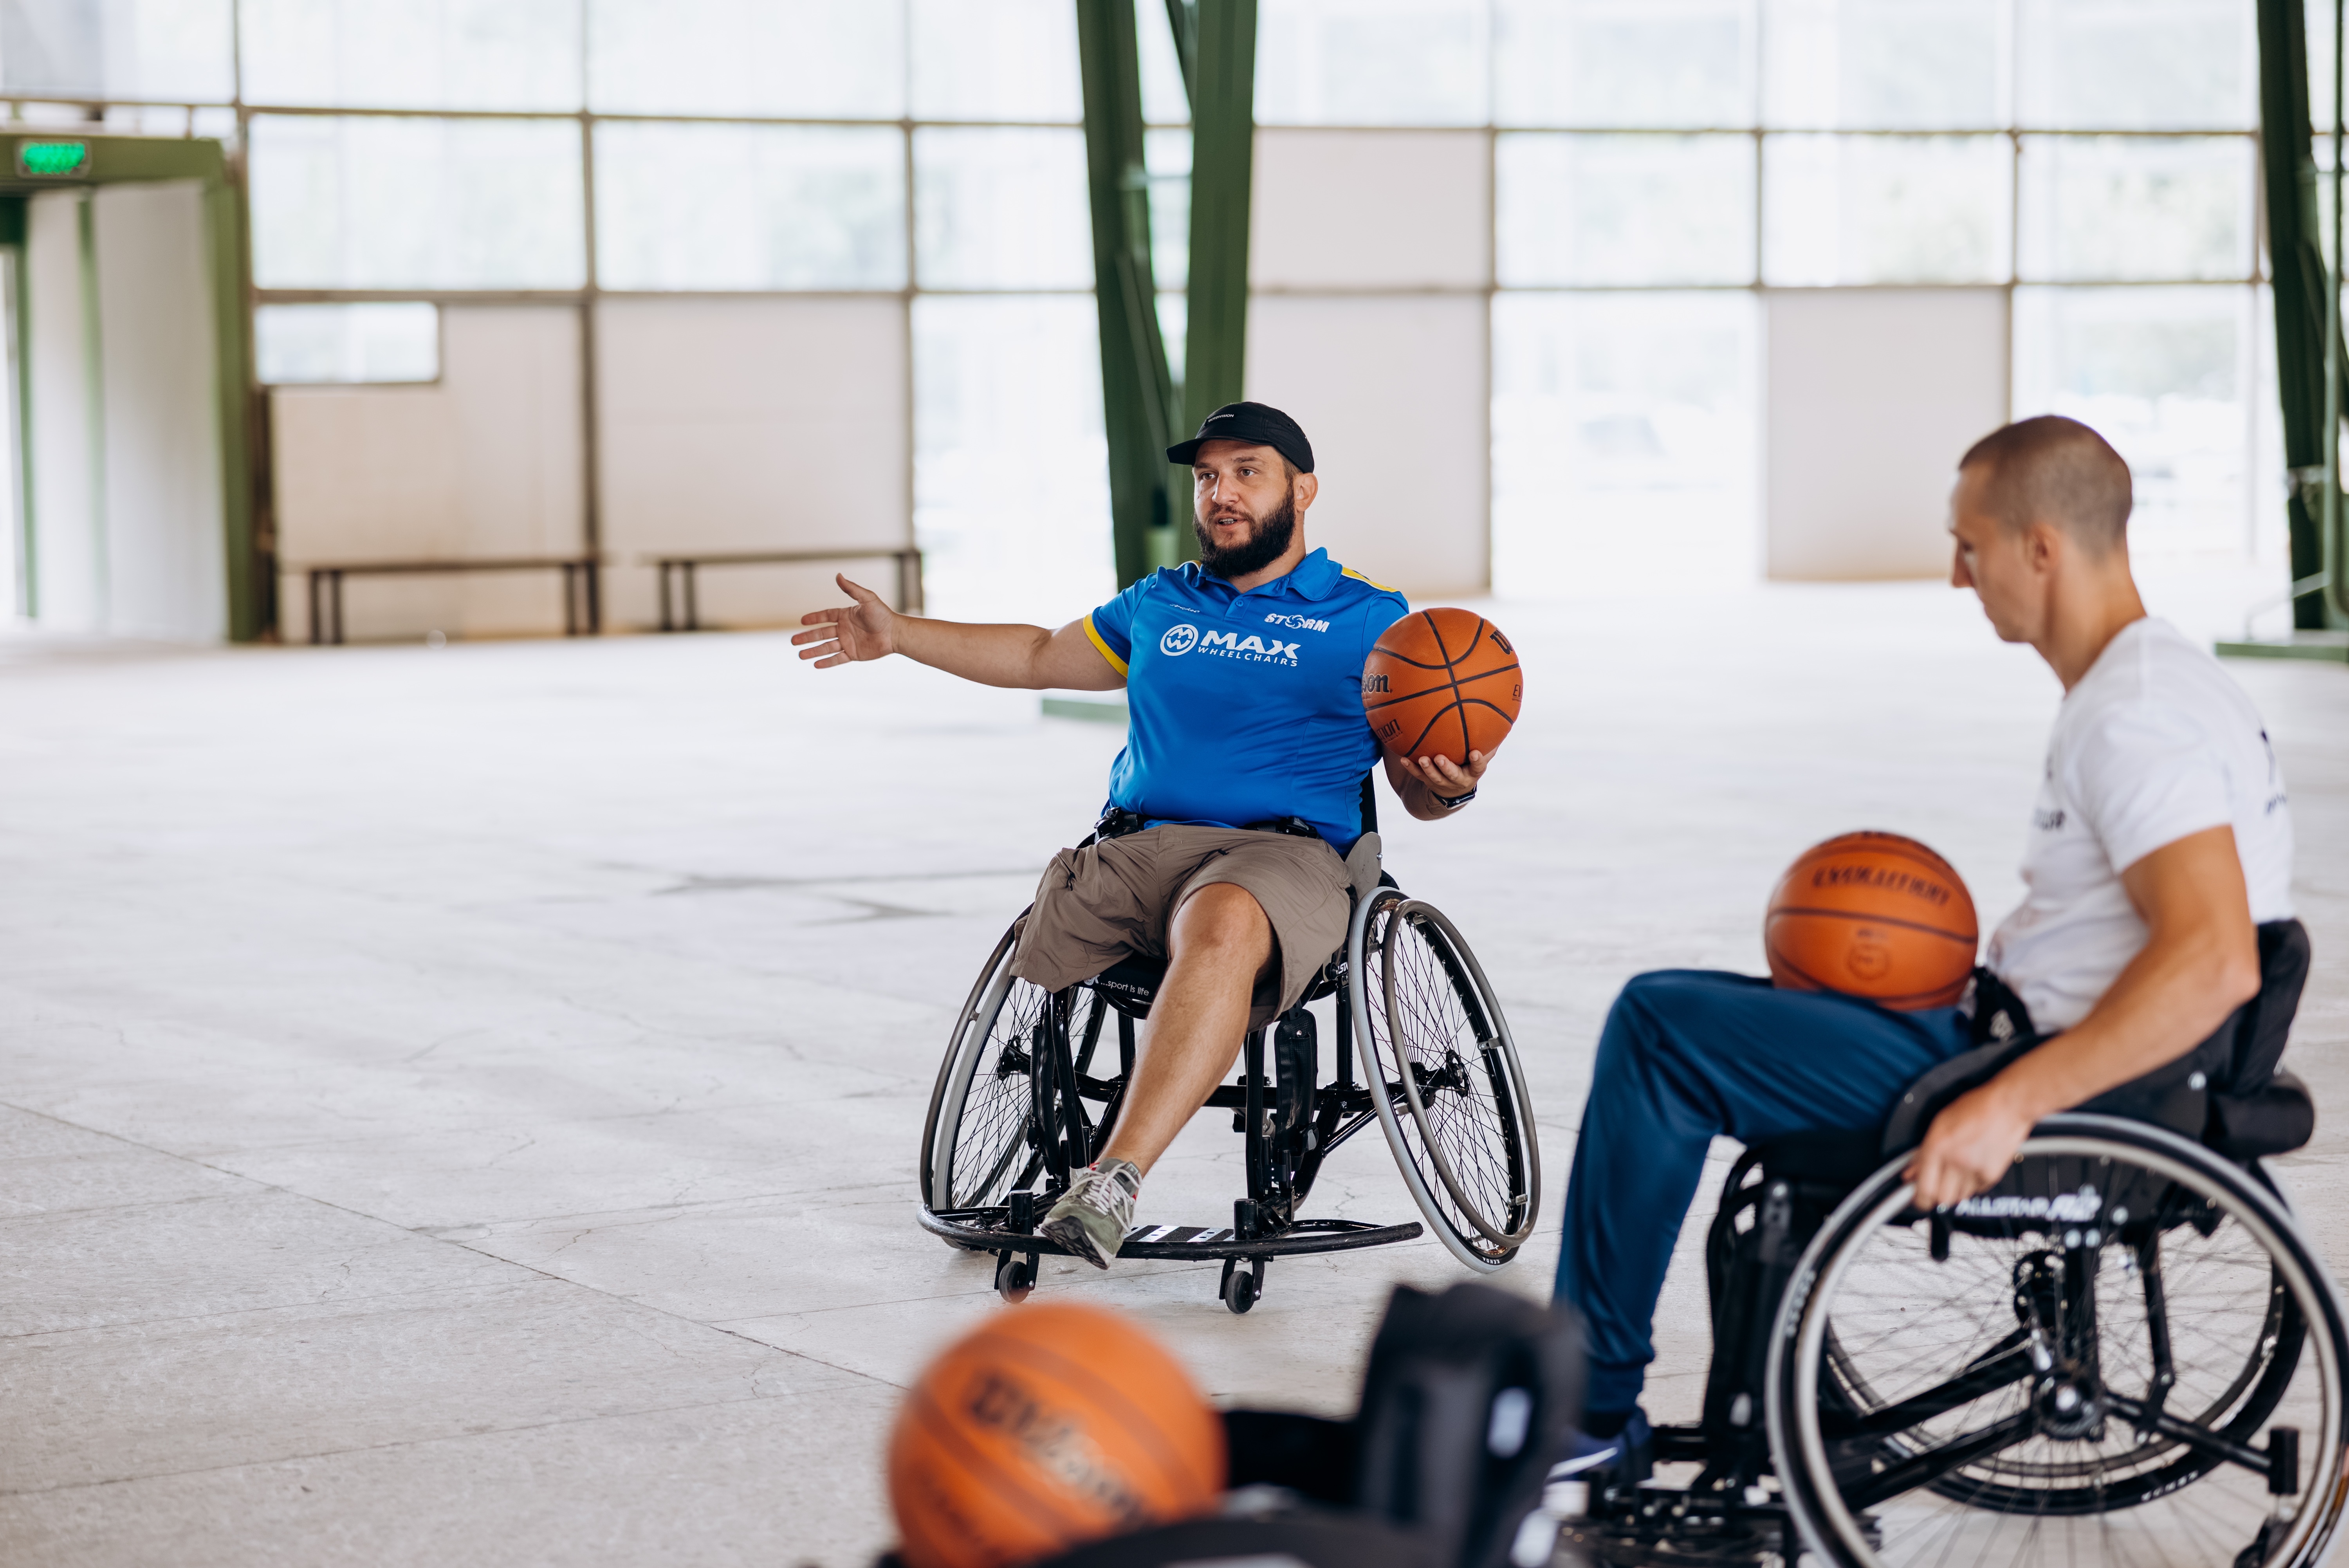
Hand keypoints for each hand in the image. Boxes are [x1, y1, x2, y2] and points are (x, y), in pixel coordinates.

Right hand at [792, 574, 896, 667]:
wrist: (895, 633)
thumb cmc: (883, 615)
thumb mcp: (867, 598)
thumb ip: (851, 589)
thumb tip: (838, 575)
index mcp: (846, 616)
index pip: (825, 616)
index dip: (814, 618)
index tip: (801, 621)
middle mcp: (845, 629)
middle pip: (821, 634)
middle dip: (807, 638)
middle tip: (793, 641)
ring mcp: (848, 642)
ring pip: (826, 648)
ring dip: (813, 651)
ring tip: (799, 655)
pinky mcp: (854, 654)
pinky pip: (838, 659)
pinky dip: (827, 662)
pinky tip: (815, 664)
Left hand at [1395, 748, 1490, 800]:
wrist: (1455, 788)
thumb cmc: (1470, 763)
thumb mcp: (1482, 754)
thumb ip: (1488, 741)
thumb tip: (1499, 716)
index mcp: (1474, 771)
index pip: (1479, 767)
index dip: (1477, 761)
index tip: (1474, 752)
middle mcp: (1459, 779)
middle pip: (1453, 775)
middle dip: (1446, 768)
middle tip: (1439, 758)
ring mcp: (1443, 782)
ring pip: (1434, 777)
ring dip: (1427, 769)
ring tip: (1422, 759)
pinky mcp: (1428, 781)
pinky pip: (1418, 775)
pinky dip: (1411, 768)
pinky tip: (1403, 759)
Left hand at [1905, 1082, 2035, 1209]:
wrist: (2008, 1106)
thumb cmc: (1974, 1108)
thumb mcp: (1939, 1124)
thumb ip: (1921, 1152)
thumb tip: (1910, 1172)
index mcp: (1937, 1147)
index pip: (1924, 1188)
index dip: (1918, 1200)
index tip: (1917, 1200)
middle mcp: (1955, 1161)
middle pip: (1941, 1199)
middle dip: (1937, 1196)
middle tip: (1936, 1187)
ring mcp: (1975, 1169)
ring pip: (1959, 1197)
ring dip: (1955, 1191)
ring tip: (1956, 1173)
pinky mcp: (1992, 1175)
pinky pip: (1977, 1190)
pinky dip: (1972, 1185)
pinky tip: (1973, 1168)